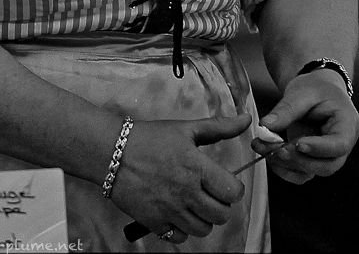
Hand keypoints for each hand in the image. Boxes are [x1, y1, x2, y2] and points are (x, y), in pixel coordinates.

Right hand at [111, 113, 250, 243]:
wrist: (112, 152)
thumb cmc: (150, 138)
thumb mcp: (186, 128)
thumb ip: (219, 127)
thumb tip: (247, 119)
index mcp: (196, 167)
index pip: (232, 192)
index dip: (232, 188)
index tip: (223, 182)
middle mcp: (186, 192)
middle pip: (221, 215)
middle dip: (219, 204)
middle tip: (208, 192)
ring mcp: (170, 210)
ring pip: (203, 229)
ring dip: (202, 218)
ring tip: (193, 202)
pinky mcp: (154, 223)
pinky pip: (180, 238)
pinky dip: (181, 229)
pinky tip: (176, 212)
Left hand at [252, 70, 358, 184]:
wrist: (318, 90)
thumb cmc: (317, 88)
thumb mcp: (303, 92)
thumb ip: (286, 109)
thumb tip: (266, 126)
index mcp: (347, 125)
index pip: (339, 145)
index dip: (319, 149)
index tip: (297, 144)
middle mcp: (341, 146)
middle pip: (327, 166)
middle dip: (300, 160)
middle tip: (277, 149)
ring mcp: (327, 156)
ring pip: (311, 172)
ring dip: (287, 165)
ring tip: (265, 148)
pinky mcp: (312, 160)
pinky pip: (300, 173)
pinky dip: (284, 169)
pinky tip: (268, 154)